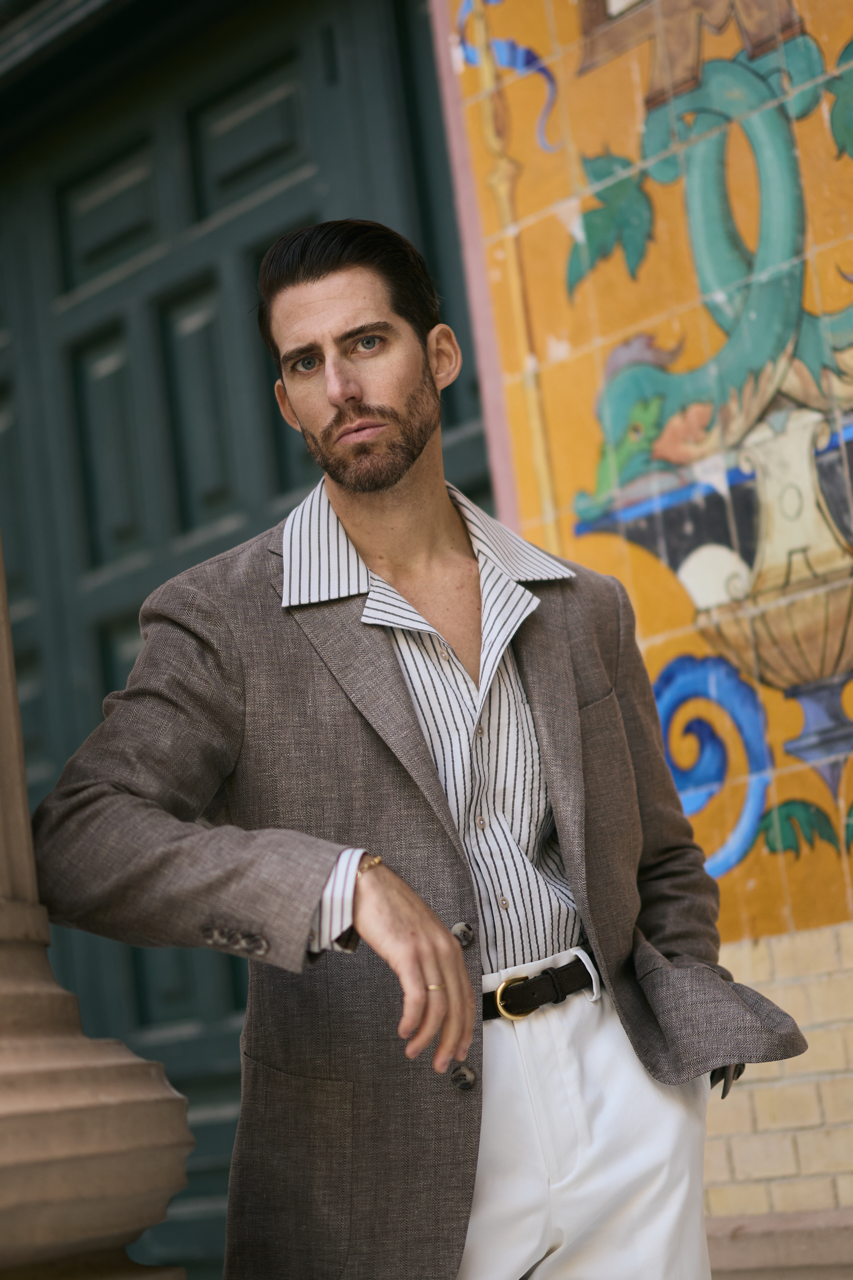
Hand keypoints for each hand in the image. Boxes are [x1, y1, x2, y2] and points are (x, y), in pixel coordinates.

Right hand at [352, 862, 475, 1072]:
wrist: (367, 884)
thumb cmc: (388, 909)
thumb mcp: (418, 936)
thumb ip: (428, 960)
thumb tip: (429, 993)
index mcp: (451, 948)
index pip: (466, 997)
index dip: (465, 1029)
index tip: (459, 1050)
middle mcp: (445, 950)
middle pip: (457, 1007)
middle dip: (450, 1041)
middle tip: (441, 1064)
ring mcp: (428, 951)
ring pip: (438, 1007)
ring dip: (427, 1036)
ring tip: (414, 1052)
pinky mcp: (407, 953)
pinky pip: (417, 997)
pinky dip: (412, 1020)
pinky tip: (404, 1031)